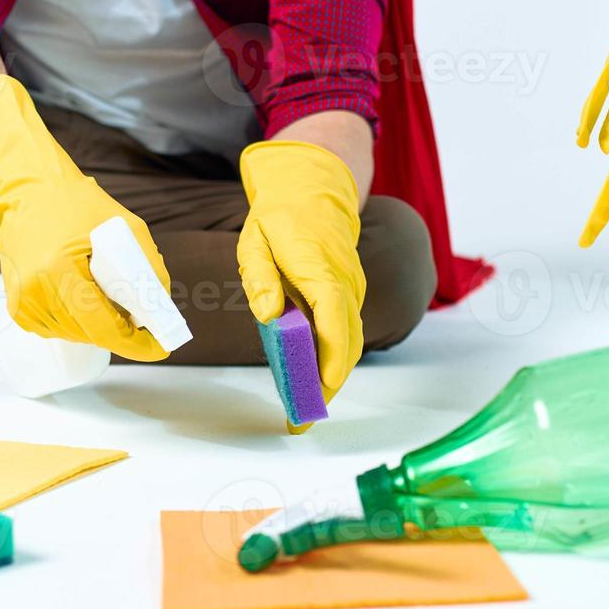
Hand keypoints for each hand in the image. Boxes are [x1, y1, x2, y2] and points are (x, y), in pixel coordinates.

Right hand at [0, 76, 171, 360]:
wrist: (25, 195)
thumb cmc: (76, 206)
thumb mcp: (126, 226)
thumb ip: (148, 266)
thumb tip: (160, 307)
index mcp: (57, 268)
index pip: (100, 324)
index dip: (133, 343)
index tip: (159, 349)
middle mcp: (34, 290)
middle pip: (91, 334)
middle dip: (122, 334)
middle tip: (143, 321)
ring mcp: (23, 303)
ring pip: (76, 336)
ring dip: (99, 328)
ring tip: (109, 299)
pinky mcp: (18, 309)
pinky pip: (59, 330)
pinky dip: (78, 323)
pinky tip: (83, 298)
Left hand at [237, 141, 365, 405]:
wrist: (314, 190)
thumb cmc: (281, 218)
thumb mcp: (255, 241)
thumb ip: (261, 278)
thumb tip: (269, 314)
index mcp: (321, 270)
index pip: (334, 323)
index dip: (329, 363)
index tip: (318, 394)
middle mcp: (345, 283)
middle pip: (347, 344)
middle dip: (328, 385)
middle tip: (301, 418)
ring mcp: (352, 290)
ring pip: (350, 342)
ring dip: (331, 376)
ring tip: (303, 407)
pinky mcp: (349, 295)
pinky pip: (344, 332)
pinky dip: (332, 357)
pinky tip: (308, 376)